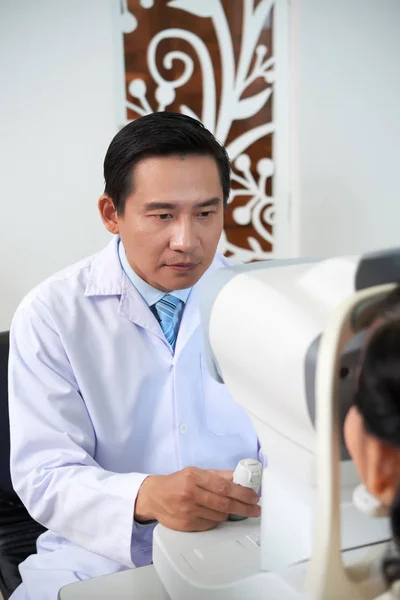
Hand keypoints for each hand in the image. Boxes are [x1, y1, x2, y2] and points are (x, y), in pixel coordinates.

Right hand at [135, 467, 260, 531]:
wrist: (154, 497)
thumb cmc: (176, 482)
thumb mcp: (195, 472)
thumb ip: (217, 475)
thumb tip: (239, 477)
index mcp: (194, 477)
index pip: (223, 486)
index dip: (241, 492)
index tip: (254, 496)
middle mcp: (191, 494)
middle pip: (224, 503)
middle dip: (244, 507)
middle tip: (256, 508)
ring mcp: (188, 511)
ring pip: (219, 515)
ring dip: (229, 512)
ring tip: (230, 508)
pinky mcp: (187, 525)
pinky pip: (210, 524)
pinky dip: (216, 519)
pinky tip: (214, 514)